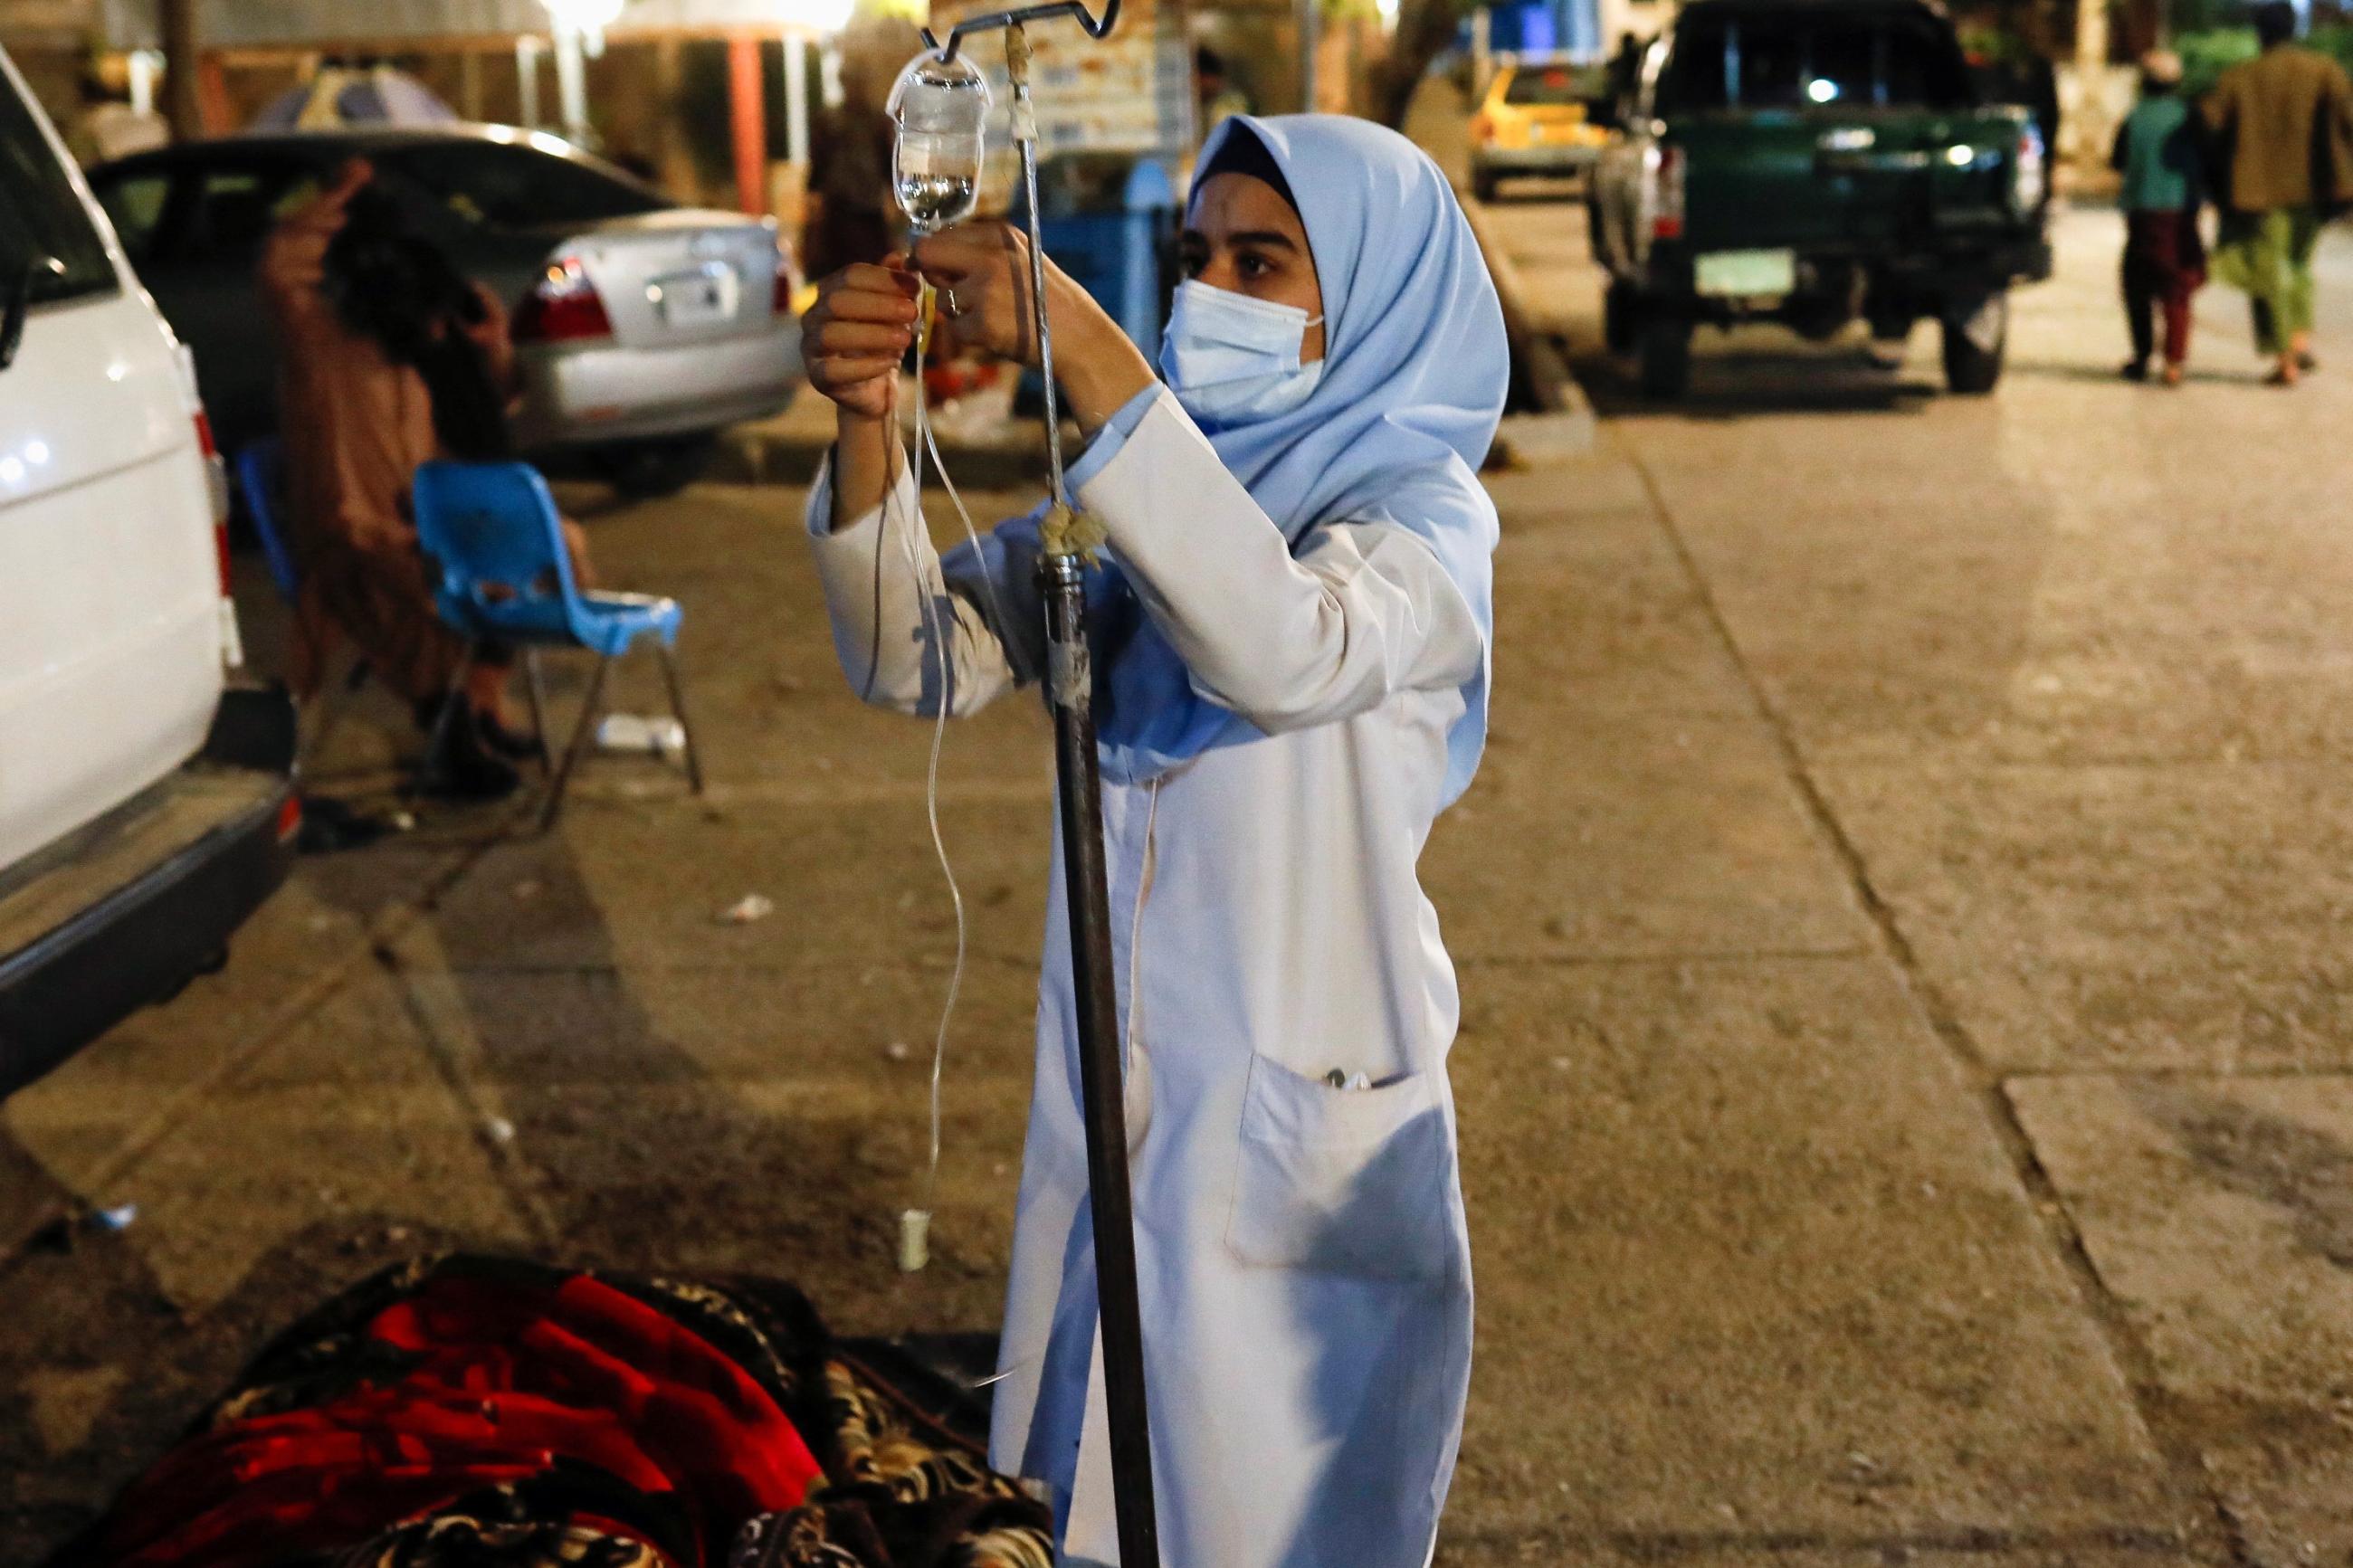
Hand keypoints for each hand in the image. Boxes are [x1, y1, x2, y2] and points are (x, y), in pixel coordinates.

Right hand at [803, 260, 920, 421]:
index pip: (851, 275)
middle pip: (838, 301)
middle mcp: (814, 316)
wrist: (875, 390)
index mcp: (830, 292)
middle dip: (879, 305)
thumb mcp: (893, 312)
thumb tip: (901, 257)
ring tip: (905, 339)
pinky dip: (867, 366)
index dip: (883, 279)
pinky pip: (835, 371)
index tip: (915, 287)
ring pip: (832, 334)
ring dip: (873, 334)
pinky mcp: (818, 378)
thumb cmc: (883, 344)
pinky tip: (891, 363)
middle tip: (912, 313)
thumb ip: (894, 286)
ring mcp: (811, 347)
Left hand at [913, 222, 1041, 367]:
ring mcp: (986, 288)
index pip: (941, 235)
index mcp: (1000, 235)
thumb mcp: (1020, 259)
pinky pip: (955, 329)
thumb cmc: (1047, 301)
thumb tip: (926, 256)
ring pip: (941, 298)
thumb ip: (980, 252)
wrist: (1080, 336)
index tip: (939, 270)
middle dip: (932, 275)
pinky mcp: (983, 321)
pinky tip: (997, 334)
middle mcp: (991, 255)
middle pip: (928, 254)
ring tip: (990, 318)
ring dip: (957, 313)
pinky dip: (971, 337)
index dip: (934, 255)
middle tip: (954, 294)